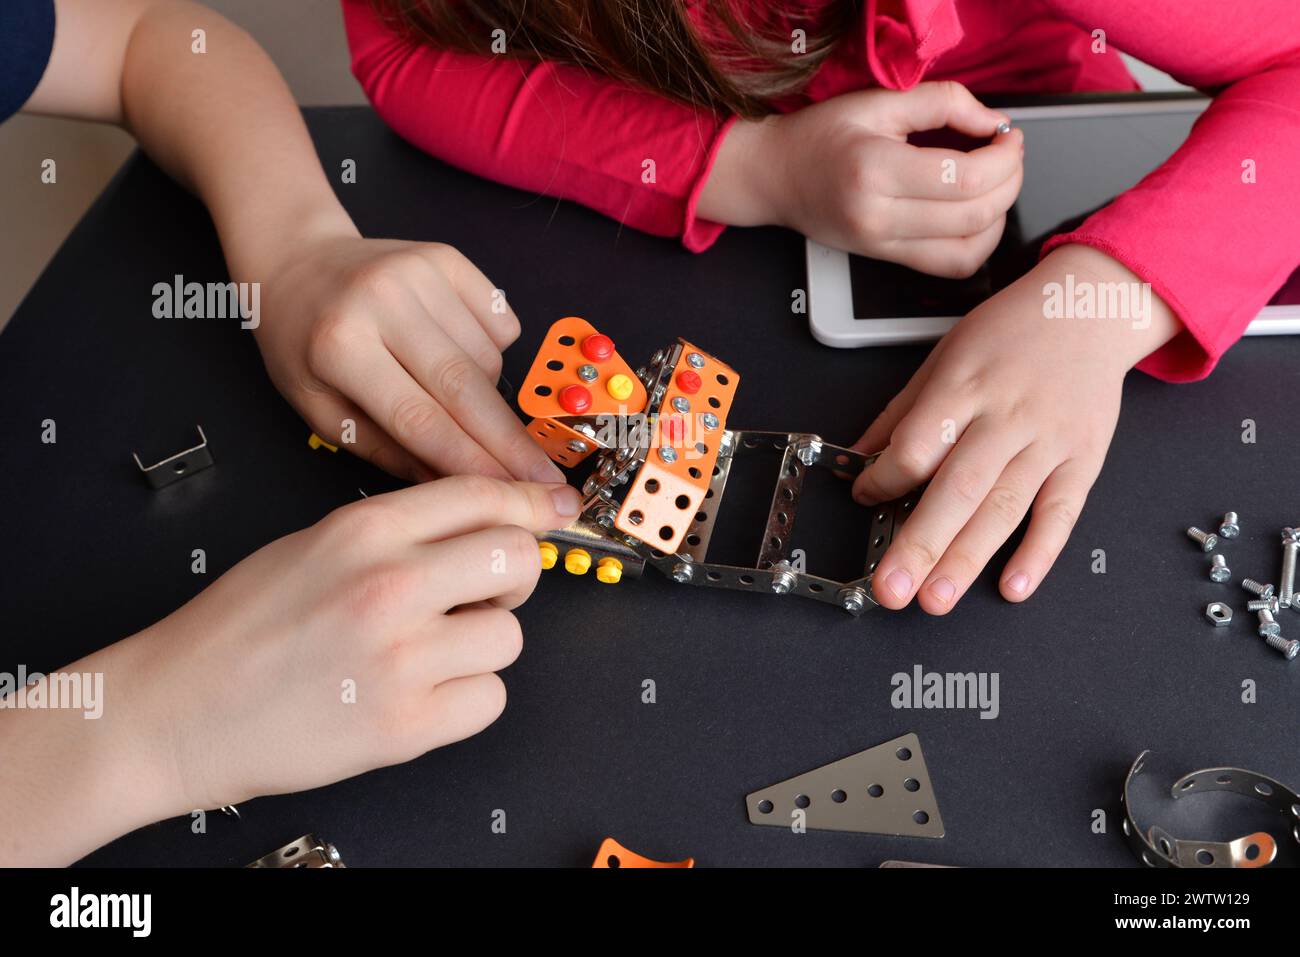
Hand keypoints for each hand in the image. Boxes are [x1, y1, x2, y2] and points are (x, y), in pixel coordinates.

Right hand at [0, 477, 579, 864]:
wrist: (177, 709)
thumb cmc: (239, 628)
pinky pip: (490, 700)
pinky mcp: (405, 727)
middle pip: (519, 559)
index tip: (547, 515)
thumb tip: (488, 521)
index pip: (486, 496)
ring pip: (511, 637)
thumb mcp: (314, 543)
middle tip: (485, 592)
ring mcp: (401, 659)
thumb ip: (401, 528)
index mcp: (365, 530)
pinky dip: (468, 700)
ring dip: (483, 645)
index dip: (529, 505)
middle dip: (514, 576)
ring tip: (433, 653)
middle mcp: (390, 585)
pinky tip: (425, 694)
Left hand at [254, 227, 564, 483]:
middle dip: (510, 443)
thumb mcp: (321, 411)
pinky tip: (457, 351)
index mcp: (339, 345)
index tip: (508, 494)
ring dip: (486, 396)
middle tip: (546, 480)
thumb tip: (454, 485)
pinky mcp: (447, 257)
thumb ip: (387, 451)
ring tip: (452, 397)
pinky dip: (492, 352)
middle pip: (464, 388)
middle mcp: (382, 300)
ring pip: (486, 359)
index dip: (469, 463)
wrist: (297, 260)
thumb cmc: (303, 344)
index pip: (419, 419)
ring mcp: (419, 273)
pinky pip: (500, 324)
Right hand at [700, 82, 1022, 277]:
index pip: (966, 177)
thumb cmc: (822, 135)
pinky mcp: (887, 260)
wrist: (776, 175)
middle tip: (1009, 154)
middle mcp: (879, 217)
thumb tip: (996, 124)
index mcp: (876, 171)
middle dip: (1010, 180)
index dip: (1004, 157)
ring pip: (970, 249)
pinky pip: (951, 266)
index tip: (1008, 136)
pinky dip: (980, 244)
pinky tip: (979, 215)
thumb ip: (943, 103)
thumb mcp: (880, 101)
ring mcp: (883, 245)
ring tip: (997, 183)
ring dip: (1000, 215)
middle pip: (975, 213)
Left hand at [850, 244, 1181, 612]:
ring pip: (1004, 508)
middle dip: (920, 544)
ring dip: (967, 559)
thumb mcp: (943, 357)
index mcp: (964, 387)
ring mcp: (1048, 442)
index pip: (918, 445)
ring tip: (935, 598)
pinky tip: (1013, 586)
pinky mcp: (1083, 461)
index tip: (864, 498)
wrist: (1088, 309)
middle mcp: (1006, 418)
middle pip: (958, 489)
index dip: (885, 479)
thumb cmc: (1010, 333)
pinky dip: (1039, 553)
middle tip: (891, 589)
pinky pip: (1061, 513)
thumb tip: (859, 457)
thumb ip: (902, 412)